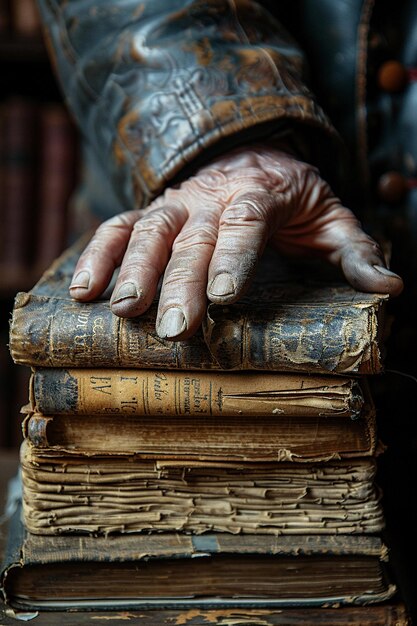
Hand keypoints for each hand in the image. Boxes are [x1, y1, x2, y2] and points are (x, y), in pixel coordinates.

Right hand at [69, 144, 402, 339]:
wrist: (252, 155)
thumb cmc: (293, 198)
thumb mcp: (332, 218)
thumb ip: (356, 251)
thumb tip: (390, 289)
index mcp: (261, 194)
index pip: (246, 221)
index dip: (233, 256)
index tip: (223, 297)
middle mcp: (212, 196)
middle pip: (192, 236)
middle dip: (178, 282)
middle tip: (170, 328)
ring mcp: (177, 202)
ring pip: (148, 229)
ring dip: (131, 269)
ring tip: (121, 311)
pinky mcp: (152, 211)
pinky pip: (117, 226)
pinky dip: (98, 255)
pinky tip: (84, 290)